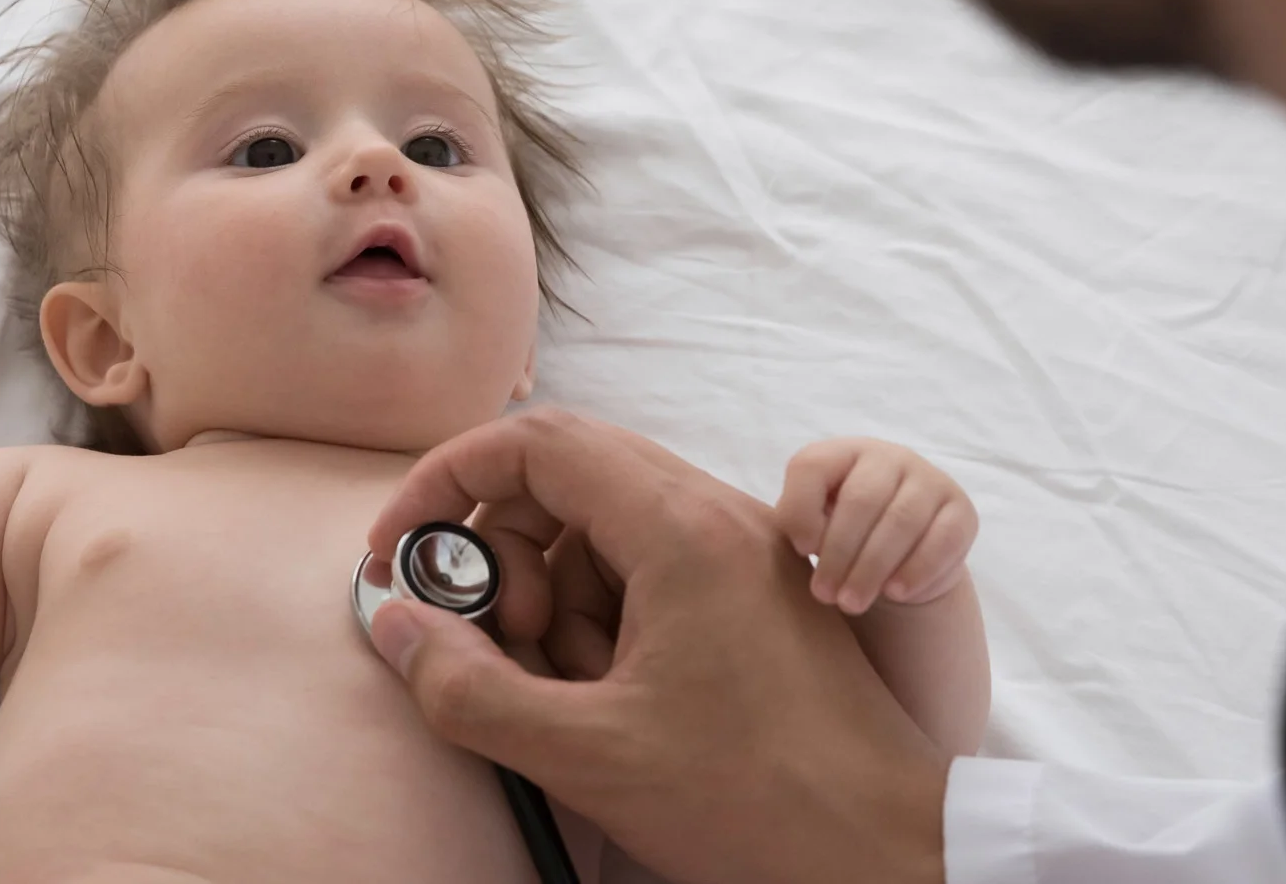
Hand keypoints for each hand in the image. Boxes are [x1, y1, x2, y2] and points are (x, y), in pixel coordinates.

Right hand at [365, 408, 949, 883]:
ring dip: (557, 600)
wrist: (890, 851)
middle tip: (496, 643)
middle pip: (568, 480)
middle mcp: (718, 518)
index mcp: (682, 529)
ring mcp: (745, 555)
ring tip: (568, 692)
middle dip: (505, 556)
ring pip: (606, 532)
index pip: (536, 442)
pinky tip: (612, 703)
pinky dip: (607, 623)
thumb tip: (395, 623)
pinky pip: (652, 573)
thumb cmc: (757, 801)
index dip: (448, 480)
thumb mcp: (585, 756)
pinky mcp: (757, 597)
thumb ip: (467, 688)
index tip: (402, 549)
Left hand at [776, 438, 977, 614]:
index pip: (812, 466)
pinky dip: (917, 570)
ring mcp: (929, 480)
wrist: (901, 557)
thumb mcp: (814, 525)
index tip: (799, 550)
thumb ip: (801, 524)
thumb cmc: (843, 535)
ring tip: (852, 603)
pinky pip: (942, 539)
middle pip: (861, 499)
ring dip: (872, 568)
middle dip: (838, 553)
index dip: (801, 508)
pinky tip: (895, 593)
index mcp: (842, 452)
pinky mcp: (961, 511)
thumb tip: (804, 540)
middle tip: (824, 595)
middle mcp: (889, 457)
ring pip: (901, 521)